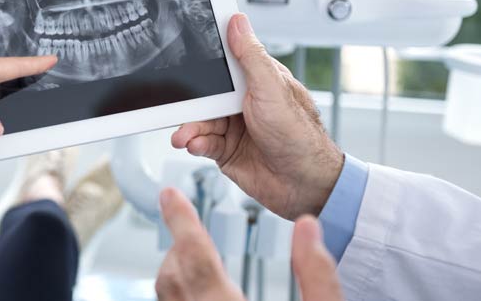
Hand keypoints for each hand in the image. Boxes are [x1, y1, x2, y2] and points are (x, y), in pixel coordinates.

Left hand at [155, 187, 342, 300]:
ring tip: (200, 255)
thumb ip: (316, 274)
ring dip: (179, 268)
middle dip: (182, 243)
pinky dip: (180, 288)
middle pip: (174, 272)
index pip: (195, 255)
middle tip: (194, 227)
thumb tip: (308, 227)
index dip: (181, 218)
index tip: (169, 193)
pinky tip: (202, 288)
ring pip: (167, 290)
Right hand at [171, 14, 342, 218]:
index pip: (224, 63)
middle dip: (189, 103)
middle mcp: (244, 102)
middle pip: (204, 94)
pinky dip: (195, 143)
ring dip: (190, 128)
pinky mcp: (226, 150)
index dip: (203, 61)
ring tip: (185, 136)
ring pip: (199, 120)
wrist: (305, 186)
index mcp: (257, 80)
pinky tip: (195, 145)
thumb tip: (237, 22)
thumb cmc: (300, 136)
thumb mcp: (272, 89)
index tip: (182, 59)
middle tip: (179, 108)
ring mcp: (234, 127)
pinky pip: (202, 142)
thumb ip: (251, 56)